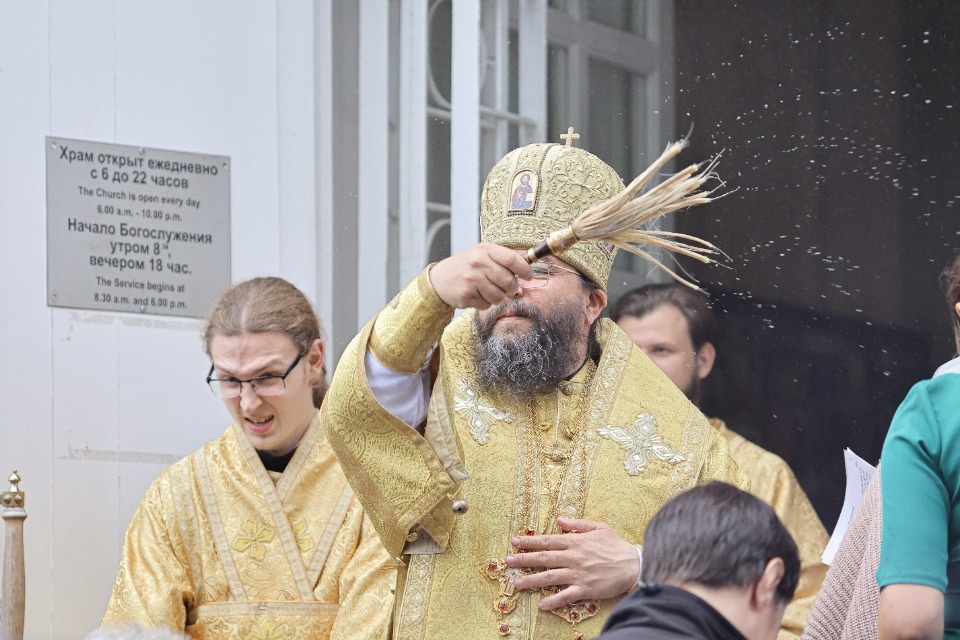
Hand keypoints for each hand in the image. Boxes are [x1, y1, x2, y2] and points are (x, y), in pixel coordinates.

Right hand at [428, 243, 530, 309]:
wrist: (439, 278)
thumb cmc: (466, 266)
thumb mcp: (482, 255)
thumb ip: (503, 261)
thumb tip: (528, 273)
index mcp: (485, 250)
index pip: (512, 259)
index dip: (524, 270)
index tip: (529, 276)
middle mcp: (478, 263)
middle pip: (509, 281)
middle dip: (512, 289)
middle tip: (508, 289)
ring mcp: (472, 279)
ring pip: (499, 296)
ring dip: (497, 297)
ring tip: (488, 291)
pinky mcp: (466, 295)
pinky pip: (486, 305)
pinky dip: (485, 303)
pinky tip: (476, 295)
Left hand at [505, 517, 639, 609]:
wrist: (633, 564)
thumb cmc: (616, 545)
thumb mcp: (599, 527)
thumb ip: (577, 524)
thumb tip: (559, 520)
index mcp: (575, 542)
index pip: (547, 541)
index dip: (529, 541)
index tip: (514, 541)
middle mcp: (573, 557)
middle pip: (544, 558)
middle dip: (524, 559)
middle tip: (508, 561)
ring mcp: (578, 574)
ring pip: (550, 577)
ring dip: (532, 580)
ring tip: (517, 583)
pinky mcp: (585, 589)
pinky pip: (565, 596)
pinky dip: (553, 601)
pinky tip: (541, 604)